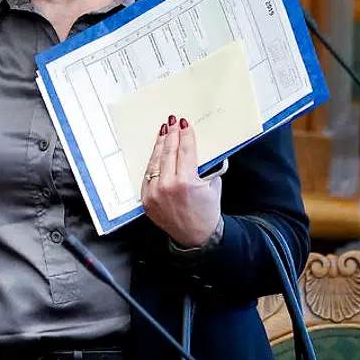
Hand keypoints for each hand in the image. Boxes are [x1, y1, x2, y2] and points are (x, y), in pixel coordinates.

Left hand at [141, 115, 222, 248]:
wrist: (195, 237)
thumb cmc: (206, 212)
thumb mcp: (212, 186)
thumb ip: (204, 166)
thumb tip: (194, 147)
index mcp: (186, 182)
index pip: (184, 151)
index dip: (185, 135)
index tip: (185, 124)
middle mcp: (167, 186)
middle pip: (168, 153)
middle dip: (171, 135)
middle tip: (173, 122)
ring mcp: (154, 193)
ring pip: (155, 162)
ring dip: (160, 145)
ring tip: (164, 132)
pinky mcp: (146, 199)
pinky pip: (148, 175)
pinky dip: (153, 162)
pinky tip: (157, 152)